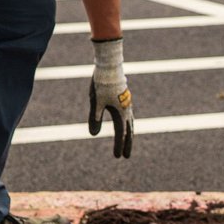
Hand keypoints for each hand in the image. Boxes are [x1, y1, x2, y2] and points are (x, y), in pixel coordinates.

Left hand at [87, 38, 133, 158]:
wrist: (109, 66)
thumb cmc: (101, 84)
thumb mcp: (95, 102)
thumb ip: (95, 118)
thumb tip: (93, 134)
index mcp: (121, 112)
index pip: (121, 133)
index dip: (119, 145)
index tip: (117, 157)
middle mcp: (127, 110)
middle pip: (129, 131)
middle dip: (127, 144)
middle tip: (126, 156)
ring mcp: (127, 104)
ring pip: (130, 123)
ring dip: (129, 134)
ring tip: (127, 142)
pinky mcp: (124, 99)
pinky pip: (128, 115)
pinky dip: (128, 123)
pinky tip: (125, 124)